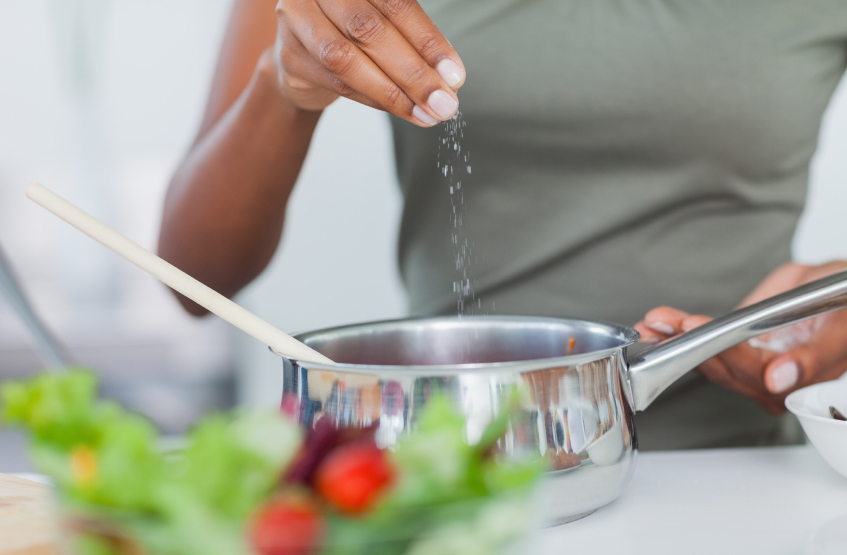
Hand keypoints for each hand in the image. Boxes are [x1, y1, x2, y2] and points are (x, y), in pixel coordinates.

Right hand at [271, 0, 464, 125]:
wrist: (303, 49)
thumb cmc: (352, 29)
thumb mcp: (384, 20)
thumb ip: (412, 40)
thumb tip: (448, 79)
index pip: (395, 4)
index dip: (427, 41)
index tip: (454, 75)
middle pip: (369, 31)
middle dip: (413, 73)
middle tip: (444, 102)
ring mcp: (297, 18)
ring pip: (347, 60)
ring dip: (393, 93)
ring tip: (426, 113)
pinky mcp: (289, 54)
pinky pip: (336, 82)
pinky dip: (374, 99)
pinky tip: (401, 110)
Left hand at [634, 262, 846, 413]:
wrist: (840, 291)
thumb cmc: (844, 307)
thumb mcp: (841, 327)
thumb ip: (814, 356)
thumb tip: (779, 378)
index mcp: (802, 383)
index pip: (753, 373)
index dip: (723, 351)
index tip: (695, 326)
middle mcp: (773, 384)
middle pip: (723, 370)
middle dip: (688, 344)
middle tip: (664, 321)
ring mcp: (752, 370)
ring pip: (708, 362)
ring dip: (674, 341)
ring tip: (653, 322)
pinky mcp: (736, 354)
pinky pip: (705, 351)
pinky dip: (679, 336)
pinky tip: (657, 327)